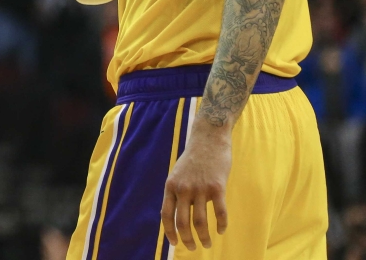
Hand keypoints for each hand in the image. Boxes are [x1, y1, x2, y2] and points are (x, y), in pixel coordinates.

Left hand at [161, 122, 230, 250]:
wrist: (208, 139)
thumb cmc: (193, 159)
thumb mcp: (177, 174)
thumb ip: (175, 193)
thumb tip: (175, 215)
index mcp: (171, 186)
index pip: (166, 215)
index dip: (170, 232)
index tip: (175, 243)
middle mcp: (183, 189)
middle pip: (182, 222)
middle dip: (187, 239)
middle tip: (193, 248)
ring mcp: (200, 188)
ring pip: (200, 221)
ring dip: (204, 237)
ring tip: (207, 244)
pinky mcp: (217, 187)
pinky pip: (219, 212)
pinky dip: (221, 225)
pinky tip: (221, 230)